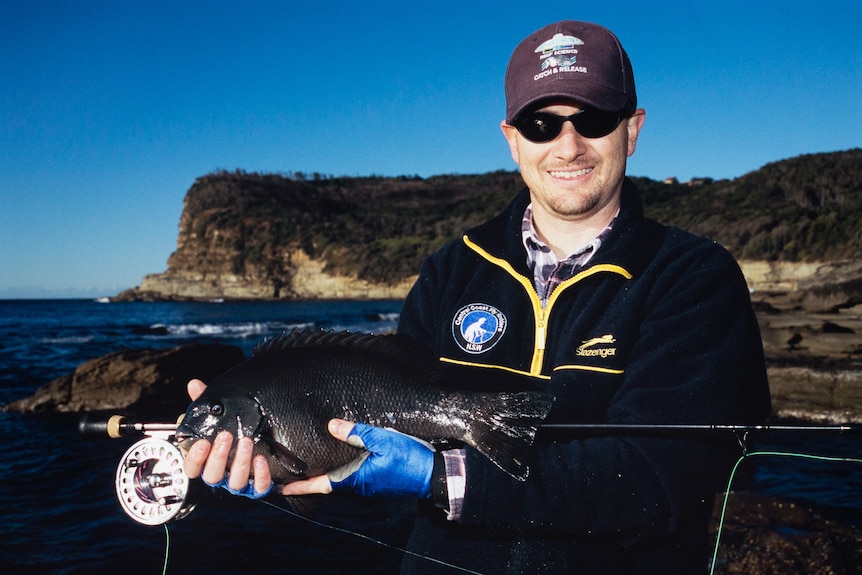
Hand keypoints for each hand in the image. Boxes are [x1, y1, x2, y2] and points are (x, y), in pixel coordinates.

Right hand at [181, 379, 272, 498]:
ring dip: (240, 462)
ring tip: (247, 441)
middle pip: (212, 475)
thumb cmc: (233, 430)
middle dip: (219, 456)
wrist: (262, 442)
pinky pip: (259, 488)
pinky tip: (262, 459)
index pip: (191, 468)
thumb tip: (195, 384)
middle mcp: (221, 474)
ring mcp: (239, 482)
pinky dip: (261, 476)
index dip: (194, 458)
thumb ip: (205, 402)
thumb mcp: (219, 416)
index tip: (202, 442)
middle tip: (226, 435)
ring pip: (236, 482)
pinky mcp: (258, 486)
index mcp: (207, 461)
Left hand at [282, 419, 434, 498]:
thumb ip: (357, 432)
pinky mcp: (380, 483)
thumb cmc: (409, 459)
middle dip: (311, 478)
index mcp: (356, 478)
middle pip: (329, 483)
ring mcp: (370, 487)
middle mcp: (360, 487)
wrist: (434, 476)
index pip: (321, 484)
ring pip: (343, 480)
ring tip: (314, 463)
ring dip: (328, 474)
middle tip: (294, 471)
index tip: (282, 488)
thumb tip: (331, 425)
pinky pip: (356, 478)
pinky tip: (343, 459)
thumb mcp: (383, 440)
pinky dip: (344, 470)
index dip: (301, 486)